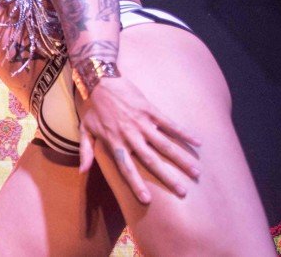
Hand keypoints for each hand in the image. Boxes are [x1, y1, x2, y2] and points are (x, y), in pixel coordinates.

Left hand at [76, 76, 201, 204]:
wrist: (100, 80)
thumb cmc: (93, 107)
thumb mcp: (85, 129)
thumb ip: (86, 151)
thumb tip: (82, 171)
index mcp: (115, 142)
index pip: (126, 168)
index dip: (135, 183)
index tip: (147, 200)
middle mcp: (130, 135)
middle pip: (151, 160)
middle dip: (167, 177)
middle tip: (183, 191)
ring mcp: (142, 123)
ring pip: (164, 144)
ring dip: (181, 158)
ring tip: (197, 172)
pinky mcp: (151, 110)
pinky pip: (170, 124)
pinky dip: (184, 133)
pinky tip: (198, 142)